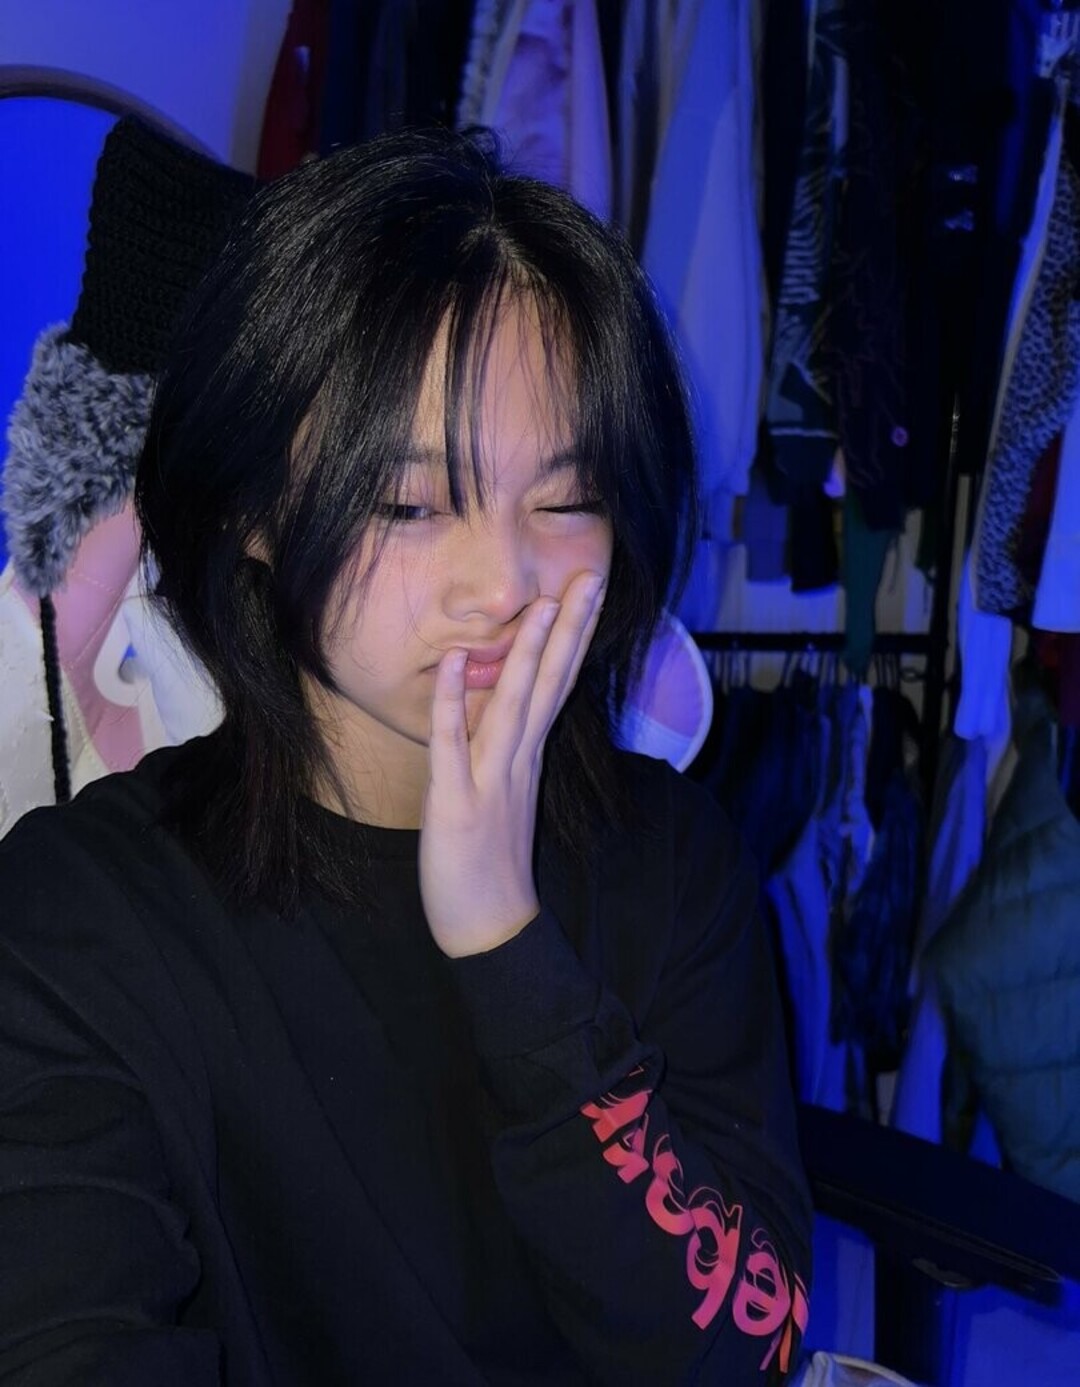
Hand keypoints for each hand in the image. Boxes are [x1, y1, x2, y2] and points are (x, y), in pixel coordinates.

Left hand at [419, 569, 606, 957]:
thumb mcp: (505, 792)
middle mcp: (518, 759)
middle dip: (570, 627)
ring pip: (514, 705)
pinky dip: (451, 703)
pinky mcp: (456, 803)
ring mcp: (491, 780)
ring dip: (529, 653)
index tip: (588, 587)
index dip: (575, 634)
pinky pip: (451, 746)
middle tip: (591, 575)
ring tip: (545, 604)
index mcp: (529, 754)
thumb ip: (510, 747)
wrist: (489, 929)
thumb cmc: (492, 862)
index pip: (558, 683)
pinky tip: (451, 662)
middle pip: (550, 682)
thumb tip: (512, 704)